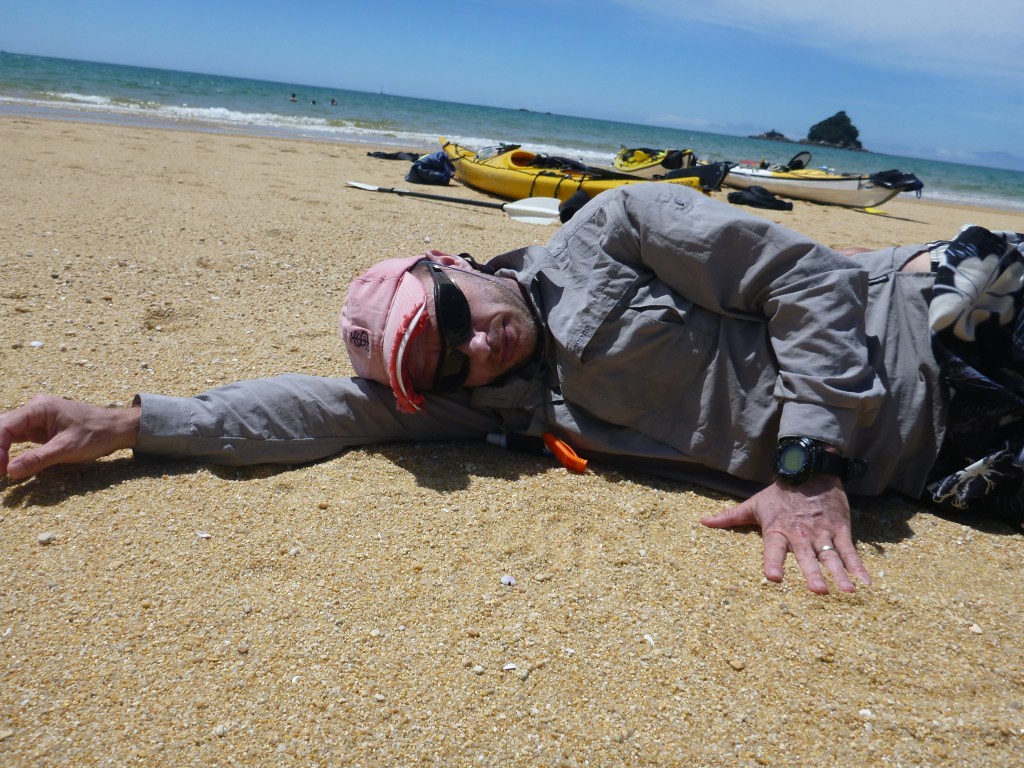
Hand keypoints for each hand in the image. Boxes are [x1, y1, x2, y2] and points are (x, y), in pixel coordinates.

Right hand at [0, 395, 140, 479]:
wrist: (117, 428)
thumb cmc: (97, 434)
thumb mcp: (68, 448)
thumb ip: (38, 459)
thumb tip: (10, 471)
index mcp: (39, 408)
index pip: (5, 426)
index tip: (0, 469)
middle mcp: (34, 410)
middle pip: (1, 427)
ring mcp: (35, 419)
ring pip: (6, 433)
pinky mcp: (39, 429)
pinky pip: (16, 438)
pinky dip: (7, 450)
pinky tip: (2, 463)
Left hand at [700, 476, 870, 593]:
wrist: (810, 470)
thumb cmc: (779, 494)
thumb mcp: (754, 504)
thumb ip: (730, 516)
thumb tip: (702, 522)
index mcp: (778, 530)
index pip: (773, 549)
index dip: (773, 562)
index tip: (773, 577)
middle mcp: (801, 534)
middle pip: (806, 557)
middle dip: (812, 574)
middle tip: (819, 592)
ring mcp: (822, 532)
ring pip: (831, 556)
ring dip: (840, 574)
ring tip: (848, 592)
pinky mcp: (840, 529)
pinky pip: (850, 551)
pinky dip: (858, 567)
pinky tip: (865, 583)